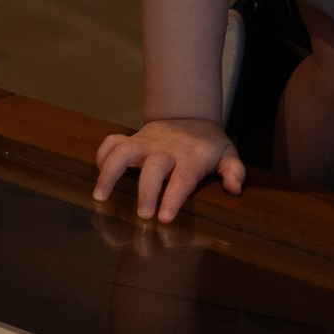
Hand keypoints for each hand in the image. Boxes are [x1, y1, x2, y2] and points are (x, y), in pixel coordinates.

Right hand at [93, 117, 245, 222]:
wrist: (190, 115)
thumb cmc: (208, 144)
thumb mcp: (227, 154)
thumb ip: (234, 171)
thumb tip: (235, 189)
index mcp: (190, 158)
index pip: (182, 179)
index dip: (173, 198)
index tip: (164, 218)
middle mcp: (165, 150)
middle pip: (153, 168)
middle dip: (146, 191)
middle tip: (142, 215)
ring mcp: (146, 143)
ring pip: (123, 152)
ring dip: (110, 172)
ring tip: (101, 196)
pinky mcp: (132, 138)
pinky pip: (112, 142)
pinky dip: (102, 155)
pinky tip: (98, 175)